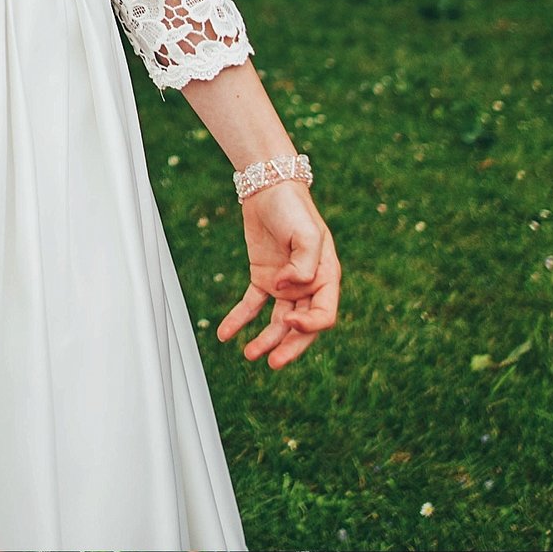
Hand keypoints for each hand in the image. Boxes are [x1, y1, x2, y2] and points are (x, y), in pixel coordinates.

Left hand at [216, 185, 340, 366]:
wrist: (269, 188)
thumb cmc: (294, 209)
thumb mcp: (306, 233)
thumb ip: (303, 263)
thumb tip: (285, 288)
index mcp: (326, 277)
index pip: (324, 314)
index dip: (308, 324)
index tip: (287, 319)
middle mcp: (307, 286)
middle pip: (301, 325)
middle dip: (288, 346)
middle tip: (273, 363)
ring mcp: (284, 285)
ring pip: (276, 321)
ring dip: (265, 339)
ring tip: (249, 354)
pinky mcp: (262, 279)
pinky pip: (252, 305)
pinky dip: (239, 319)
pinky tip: (226, 334)